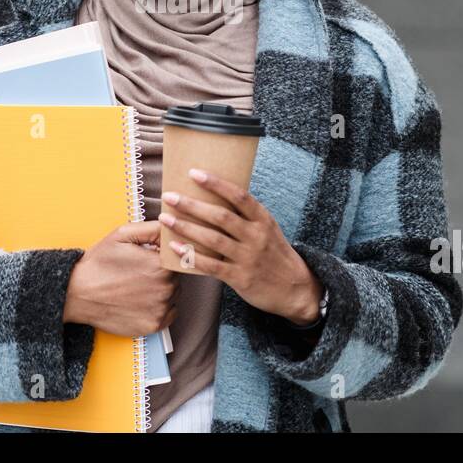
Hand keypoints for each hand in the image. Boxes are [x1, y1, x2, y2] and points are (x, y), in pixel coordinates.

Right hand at [63, 220, 177, 335]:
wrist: (77, 294)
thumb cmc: (99, 263)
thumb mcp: (122, 235)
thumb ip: (152, 229)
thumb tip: (172, 227)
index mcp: (161, 265)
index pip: (176, 257)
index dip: (162, 257)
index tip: (148, 258)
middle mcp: (166, 289)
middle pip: (175, 277)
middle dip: (161, 273)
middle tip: (137, 273)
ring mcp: (160, 309)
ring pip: (173, 296)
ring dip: (161, 291)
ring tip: (136, 287)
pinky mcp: (153, 326)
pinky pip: (169, 314)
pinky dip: (159, 308)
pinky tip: (140, 302)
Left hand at [158, 169, 322, 325]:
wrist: (296, 289)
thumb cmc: (275, 254)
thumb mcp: (268, 229)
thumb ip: (246, 216)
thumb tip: (215, 196)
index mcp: (263, 219)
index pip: (239, 196)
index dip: (216, 183)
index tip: (194, 173)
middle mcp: (256, 236)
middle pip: (220, 216)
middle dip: (192, 205)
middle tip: (169, 196)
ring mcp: (248, 257)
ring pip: (212, 239)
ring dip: (186, 227)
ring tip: (166, 218)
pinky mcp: (240, 278)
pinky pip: (211, 265)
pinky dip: (191, 256)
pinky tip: (174, 247)